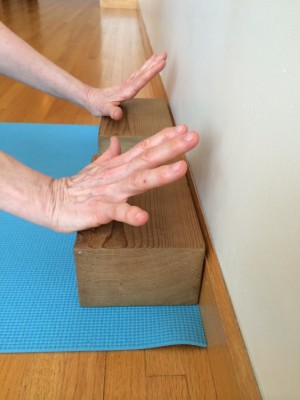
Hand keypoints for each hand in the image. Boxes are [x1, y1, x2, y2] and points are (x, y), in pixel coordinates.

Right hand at [48, 125, 198, 232]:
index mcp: (119, 166)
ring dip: (160, 174)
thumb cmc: (79, 186)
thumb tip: (120, 142)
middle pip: (147, 159)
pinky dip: (130, 214)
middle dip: (171, 147)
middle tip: (193, 137)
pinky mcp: (100, 209)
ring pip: (138, 181)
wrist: (52, 201)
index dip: (164, 138)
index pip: (144, 148)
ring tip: (181, 168)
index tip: (183, 129)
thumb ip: (111, 154)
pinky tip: (143, 217)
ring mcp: (110, 191)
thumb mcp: (97, 167)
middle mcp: (118, 175)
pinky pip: (117, 212)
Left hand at [85, 53, 166, 119]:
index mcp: (126, 92)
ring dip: (150, 65)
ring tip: (160, 56)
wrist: (90, 100)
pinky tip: (147, 66)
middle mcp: (128, 87)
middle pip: (143, 74)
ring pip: (141, 73)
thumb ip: (111, 112)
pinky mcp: (125, 87)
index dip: (151, 72)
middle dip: (154, 65)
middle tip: (164, 55)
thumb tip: (118, 115)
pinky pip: (137, 76)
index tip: (161, 63)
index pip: (141, 80)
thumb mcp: (103, 110)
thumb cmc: (97, 106)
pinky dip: (143, 70)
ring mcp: (126, 86)